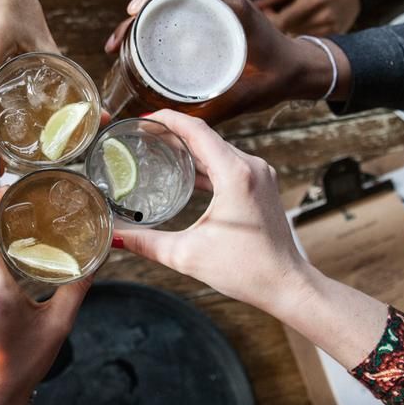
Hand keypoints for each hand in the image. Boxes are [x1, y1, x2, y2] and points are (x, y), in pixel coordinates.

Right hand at [104, 0, 348, 114]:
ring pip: (172, 2)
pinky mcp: (213, 16)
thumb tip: (169, 127)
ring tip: (120, 47)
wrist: (299, 69)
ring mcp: (218, 6)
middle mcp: (223, 0)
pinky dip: (158, 23)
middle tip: (116, 44)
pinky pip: (181, 11)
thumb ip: (212, 112)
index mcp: (232, 9)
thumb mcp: (246, 96)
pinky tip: (140, 45)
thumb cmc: (278, 78)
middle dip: (136, 14)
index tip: (133, 12)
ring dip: (143, 19)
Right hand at [114, 110, 383, 366]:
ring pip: (218, 149)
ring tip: (158, 148)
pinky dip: (205, 163)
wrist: (288, 285)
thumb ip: (147, 243)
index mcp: (235, 174)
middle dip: (173, 132)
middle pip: (206, 136)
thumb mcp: (188, 255)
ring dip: (189, 147)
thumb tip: (115, 235)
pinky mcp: (261, 187)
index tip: (141, 119)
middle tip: (141, 135)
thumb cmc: (247, 270)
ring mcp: (259, 175)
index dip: (166, 120)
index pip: (196, 130)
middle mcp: (251, 167)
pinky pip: (229, 163)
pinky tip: (186, 172)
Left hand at [256, 0, 360, 35]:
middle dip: (277, 26)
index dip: (268, 21)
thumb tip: (256, 5)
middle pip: (287, 32)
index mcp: (311, 0)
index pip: (280, 22)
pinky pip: (311, 41)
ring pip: (298, 38)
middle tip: (276, 16)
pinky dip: (304, 35)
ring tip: (294, 18)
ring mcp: (330, 29)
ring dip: (290, 31)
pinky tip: (306, 24)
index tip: (265, 14)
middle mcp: (322, 17)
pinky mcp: (335, 36)